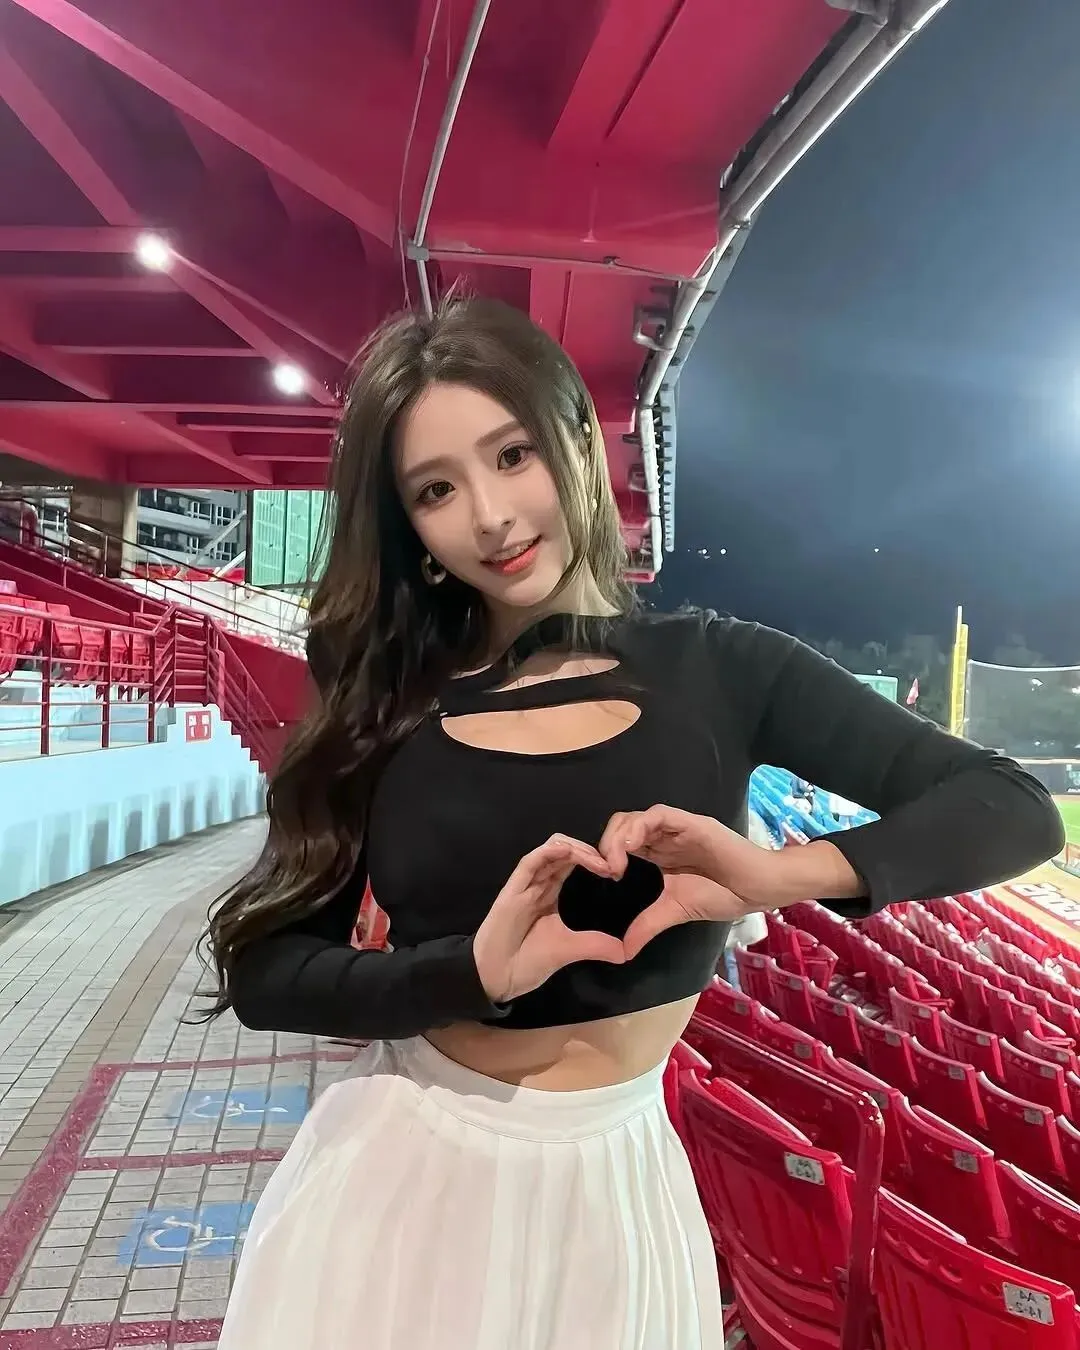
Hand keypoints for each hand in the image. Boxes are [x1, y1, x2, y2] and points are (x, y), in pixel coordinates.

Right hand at [472, 835, 626, 1003]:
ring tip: (597, 859)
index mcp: (550, 894)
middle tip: (612, 862)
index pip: (571, 864)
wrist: (496, 978)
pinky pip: (530, 862)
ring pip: (550, 850)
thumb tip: (625, 952)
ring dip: (576, 848)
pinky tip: (569, 852)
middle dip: (589, 850)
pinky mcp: (512, 890)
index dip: (592, 860)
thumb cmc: (527, 961)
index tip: (615, 870)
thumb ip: (594, 945)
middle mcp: (538, 883)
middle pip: (563, 851)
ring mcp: (525, 884)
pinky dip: (550, 852)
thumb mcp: (568, 950)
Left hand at [597, 806, 861, 960]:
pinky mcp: (691, 823)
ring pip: (636, 817)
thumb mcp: (675, 911)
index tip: (603, 877)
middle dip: (606, 844)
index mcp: (658, 853)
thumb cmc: (722, 895)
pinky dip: (641, 826)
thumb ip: (647, 925)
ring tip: (616, 862)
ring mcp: (676, 828)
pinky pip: (659, 814)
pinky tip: (633, 846)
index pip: (622, 843)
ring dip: (619, 836)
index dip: (606, 854)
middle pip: (623, 826)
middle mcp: (663, 837)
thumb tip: (622, 952)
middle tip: (605, 870)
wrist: (758, 889)